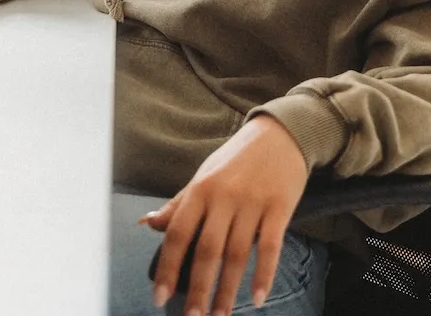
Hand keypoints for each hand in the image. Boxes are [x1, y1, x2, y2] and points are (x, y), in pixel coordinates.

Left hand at [145, 115, 309, 315]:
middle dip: (198, 289)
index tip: (160, 297)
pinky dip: (263, 275)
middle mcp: (224, 196)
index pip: (177, 234)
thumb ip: (179, 203)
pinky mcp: (280, 207)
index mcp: (200, 189)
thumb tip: (148, 223)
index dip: (168, 268)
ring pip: (237, 254)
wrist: (282, 133)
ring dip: (228, 290)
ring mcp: (253, 202)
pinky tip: (257, 298)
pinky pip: (271, 247)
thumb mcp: (204, 175)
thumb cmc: (238, 158)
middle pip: (207, 250)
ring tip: (220, 315)